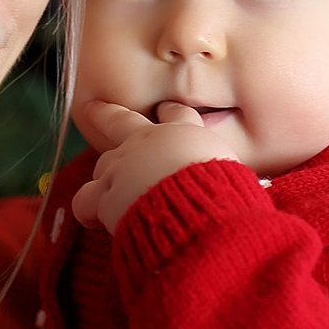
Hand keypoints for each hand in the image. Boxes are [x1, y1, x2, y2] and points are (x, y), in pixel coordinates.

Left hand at [69, 100, 238, 233]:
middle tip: (94, 108)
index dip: (168, 113)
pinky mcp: (105, 194)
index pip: (176, 114)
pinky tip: (94, 219)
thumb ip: (225, 171)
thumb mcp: (234, 171)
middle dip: (108, 115)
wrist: (195, 207)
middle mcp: (147, 142)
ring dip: (105, 175)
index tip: (163, 110)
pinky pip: (85, 200)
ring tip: (106, 189)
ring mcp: (121, 165)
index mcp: (184, 133)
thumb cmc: (223, 190)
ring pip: (102, 163)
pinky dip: (88, 210)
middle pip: (122, 121)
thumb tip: (243, 186)